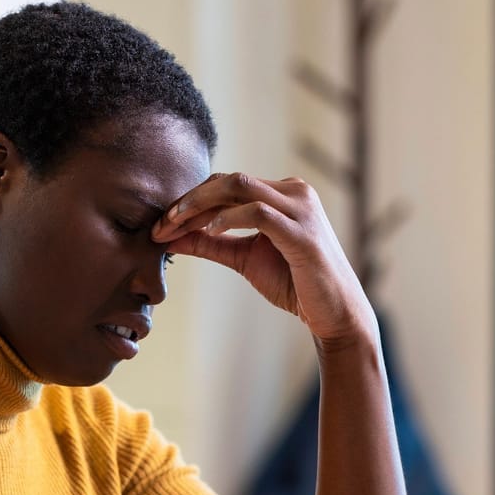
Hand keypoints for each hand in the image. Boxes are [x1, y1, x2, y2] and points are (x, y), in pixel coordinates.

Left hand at [153, 173, 374, 348]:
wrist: (334, 314)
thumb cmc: (295, 285)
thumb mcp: (244, 259)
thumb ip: (211, 245)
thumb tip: (170, 238)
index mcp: (282, 193)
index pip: (227, 185)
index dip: (190, 201)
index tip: (161, 225)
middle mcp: (293, 192)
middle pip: (228, 180)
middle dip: (189, 201)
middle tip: (160, 224)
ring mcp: (300, 208)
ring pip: (240, 187)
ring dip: (201, 205)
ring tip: (175, 226)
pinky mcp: (302, 231)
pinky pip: (258, 213)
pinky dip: (229, 219)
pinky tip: (209, 232)